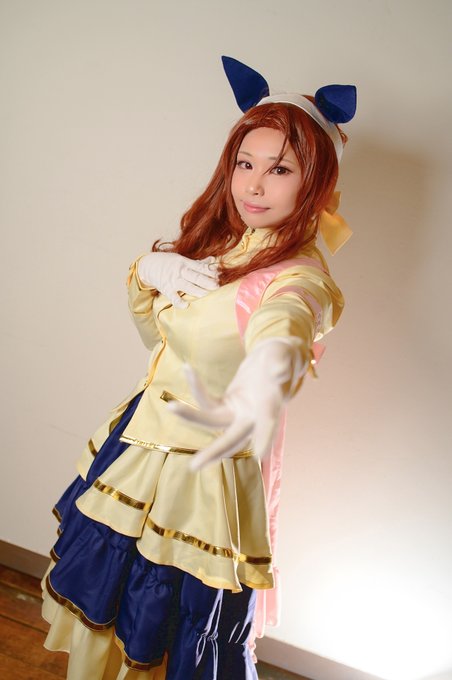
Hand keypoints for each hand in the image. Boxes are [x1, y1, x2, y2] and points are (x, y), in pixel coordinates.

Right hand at [137, 252, 218, 308]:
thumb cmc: (168, 262)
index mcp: (185, 262)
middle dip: (207, 282)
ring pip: (187, 287)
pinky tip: (186, 305)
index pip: (200, 267)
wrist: (148, 265)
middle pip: (195, 277)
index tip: (219, 276)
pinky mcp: (166, 289)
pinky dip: (179, 302)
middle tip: (217, 286)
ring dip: (197, 291)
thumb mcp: (182, 259)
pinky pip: (173, 297)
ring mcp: (172, 281)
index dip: (210, 272)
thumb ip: (198, 262)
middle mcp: (179, 271)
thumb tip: (213, 260)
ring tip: (207, 294)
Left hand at [168, 338, 304, 468]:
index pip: (268, 422)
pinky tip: (188, 369)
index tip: (260, 455)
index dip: (265, 436)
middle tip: (193, 467)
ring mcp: (238, 413)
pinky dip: (196, 388)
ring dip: (191, 417)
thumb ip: (281, 362)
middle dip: (214, 452)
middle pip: (232, 438)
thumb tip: (277, 370)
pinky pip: (208, 402)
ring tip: (170, 407)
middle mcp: (253, 417)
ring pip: (213, 422)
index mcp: (271, 406)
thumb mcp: (284, 355)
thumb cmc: (282, 357)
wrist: (274, 361)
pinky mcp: (227, 405)